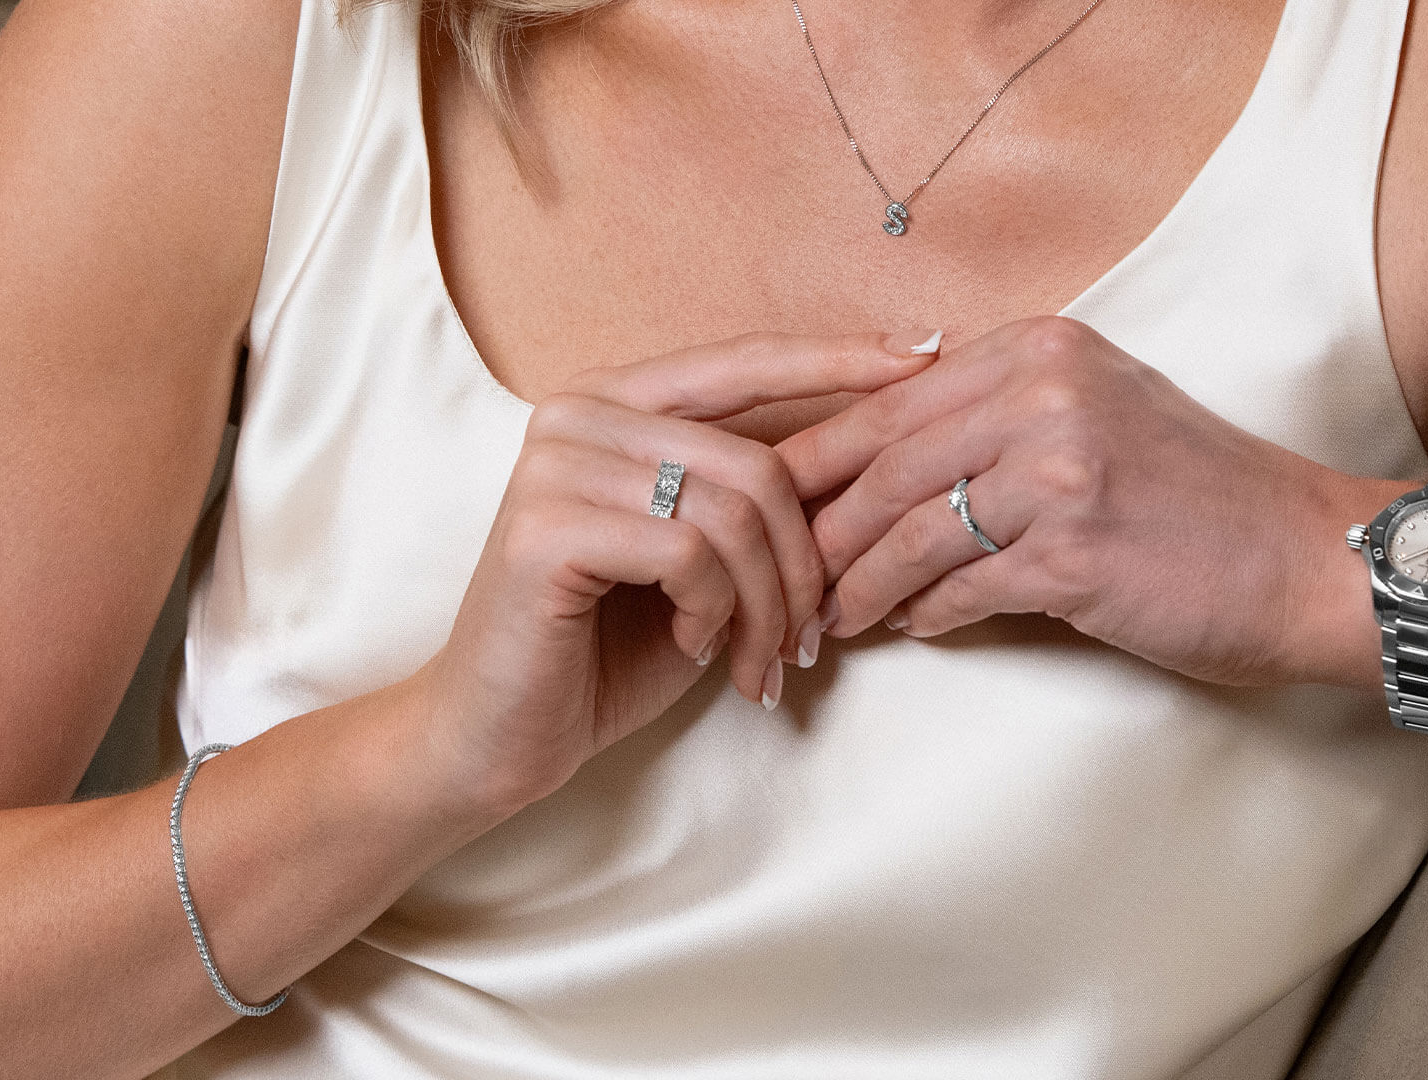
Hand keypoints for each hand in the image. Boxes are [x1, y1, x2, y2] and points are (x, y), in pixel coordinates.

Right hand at [417, 331, 938, 813]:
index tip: (924, 354)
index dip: (836, 359)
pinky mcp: (544, 527)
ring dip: (765, 607)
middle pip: (756, 464)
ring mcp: (555, 464)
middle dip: (801, 568)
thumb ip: (754, 502)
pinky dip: (712, 614)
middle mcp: (578, 414)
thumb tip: (872, 454)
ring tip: (755, 661)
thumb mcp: (702, 561)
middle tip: (803, 643)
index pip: (741, 362)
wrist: (502, 734)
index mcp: (615, 402)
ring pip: (731, 514)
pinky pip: (689, 554)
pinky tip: (689, 646)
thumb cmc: (607, 649)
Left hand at [778, 316, 1369, 688]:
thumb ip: (992, 417)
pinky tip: (905, 630)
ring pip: (909, 532)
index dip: (814, 460)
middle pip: (882, 465)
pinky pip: (960, 588)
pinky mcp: (1073, 548)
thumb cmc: (1194, 497)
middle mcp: (1043, 391)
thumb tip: (877, 466)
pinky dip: (922, 615)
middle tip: (779, 578)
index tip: (764, 503)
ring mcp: (1058, 467)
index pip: (886, 402)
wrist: (1310, 560)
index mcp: (1036, 348)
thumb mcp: (1093, 413)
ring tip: (826, 620)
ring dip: (857, 586)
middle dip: (818, 531)